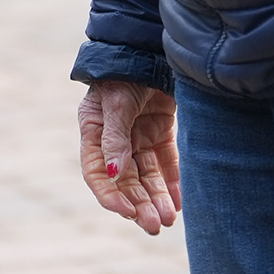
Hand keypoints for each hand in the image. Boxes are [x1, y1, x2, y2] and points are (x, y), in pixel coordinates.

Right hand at [78, 81, 180, 234]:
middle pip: (126, 180)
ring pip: (148, 177)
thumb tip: (113, 174)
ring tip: (168, 220)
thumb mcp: (115, 102)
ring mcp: (139, 137)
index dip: (110, 195)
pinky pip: (167, 164)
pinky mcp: (161, 132)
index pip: (97, 173)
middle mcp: (115, 139)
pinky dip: (173, 184)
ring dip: (156, 199)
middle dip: (139, 204)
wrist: (149, 46)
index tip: (127, 213)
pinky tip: (179, 204)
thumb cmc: (124, 71)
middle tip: (155, 226)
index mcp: (94, 131)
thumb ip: (114, 137)